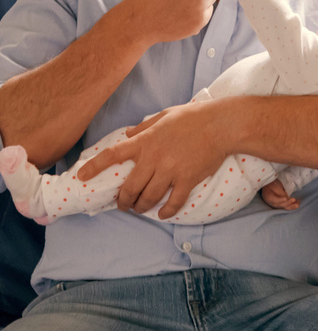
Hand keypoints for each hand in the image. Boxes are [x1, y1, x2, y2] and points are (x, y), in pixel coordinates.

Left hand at [77, 101, 228, 218]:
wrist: (221, 125)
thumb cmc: (193, 117)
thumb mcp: (164, 115)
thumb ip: (144, 126)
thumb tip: (128, 134)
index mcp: (146, 140)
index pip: (113, 155)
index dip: (94, 167)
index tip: (81, 177)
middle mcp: (154, 158)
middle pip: (130, 187)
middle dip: (123, 200)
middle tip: (123, 205)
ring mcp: (171, 171)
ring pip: (148, 197)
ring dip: (141, 207)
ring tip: (140, 209)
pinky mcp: (187, 180)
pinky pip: (173, 202)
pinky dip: (166, 212)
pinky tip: (162, 214)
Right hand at [261, 178, 299, 210]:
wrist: (269, 185)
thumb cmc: (271, 184)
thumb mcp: (273, 186)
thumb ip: (279, 192)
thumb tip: (286, 198)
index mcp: (269, 197)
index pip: (274, 200)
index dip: (280, 200)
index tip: (285, 198)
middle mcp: (273, 203)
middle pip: (281, 204)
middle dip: (288, 203)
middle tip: (294, 199)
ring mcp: (278, 204)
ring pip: (285, 206)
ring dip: (292, 205)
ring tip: (298, 203)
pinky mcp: (282, 203)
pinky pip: (288, 206)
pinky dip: (293, 204)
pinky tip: (298, 202)